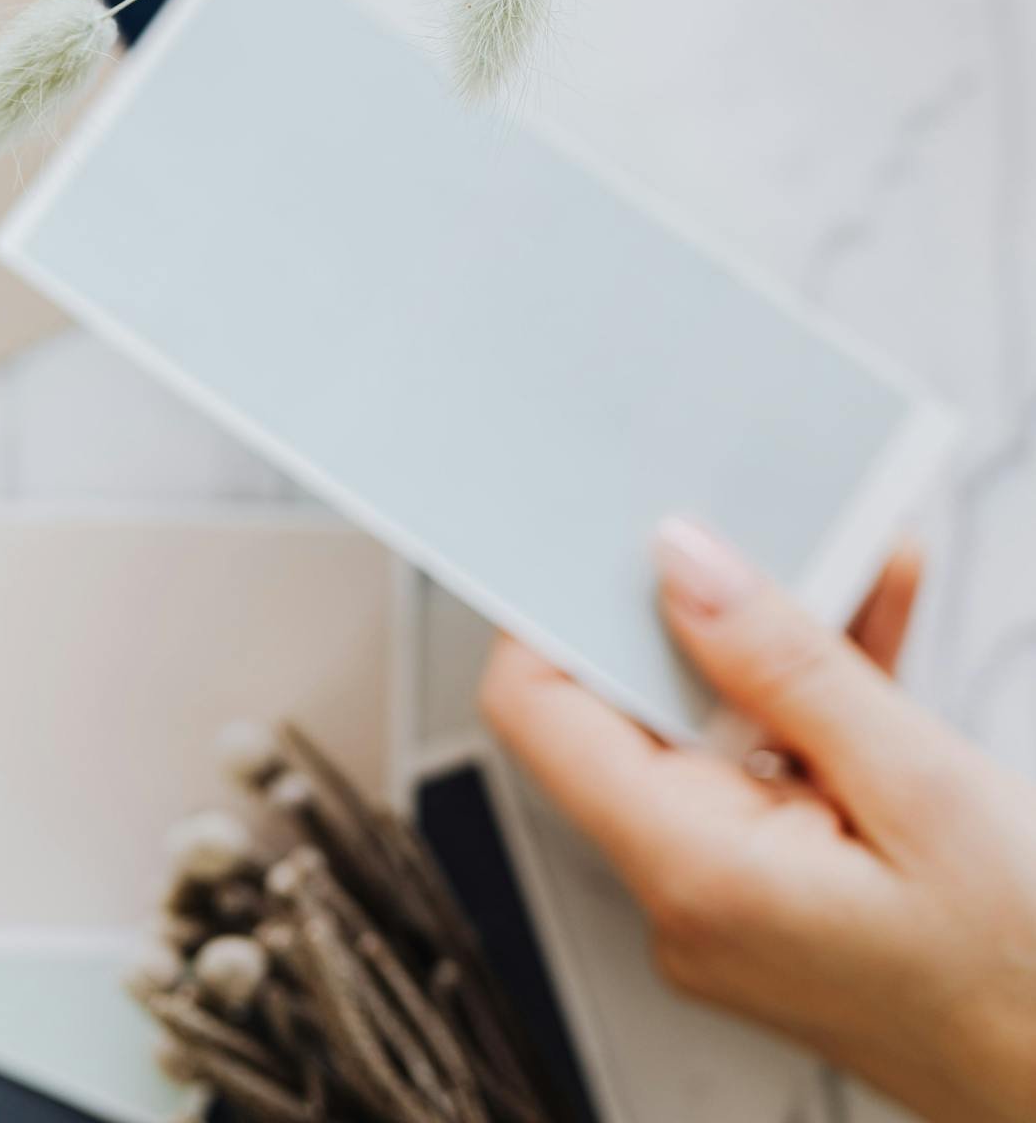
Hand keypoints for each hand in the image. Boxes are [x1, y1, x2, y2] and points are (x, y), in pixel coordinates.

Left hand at [480, 522, 1035, 1122]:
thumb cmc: (1033, 989)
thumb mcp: (921, 789)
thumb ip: (788, 666)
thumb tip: (686, 566)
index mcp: (694, 874)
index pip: (537, 711)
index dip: (558, 609)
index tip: (616, 538)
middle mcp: (691, 896)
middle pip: (634, 709)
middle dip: (707, 610)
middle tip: (777, 535)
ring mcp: (734, 901)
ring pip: (719, 727)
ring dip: (783, 645)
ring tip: (859, 567)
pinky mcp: (784, 895)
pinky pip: (772, 768)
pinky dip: (819, 702)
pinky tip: (876, 627)